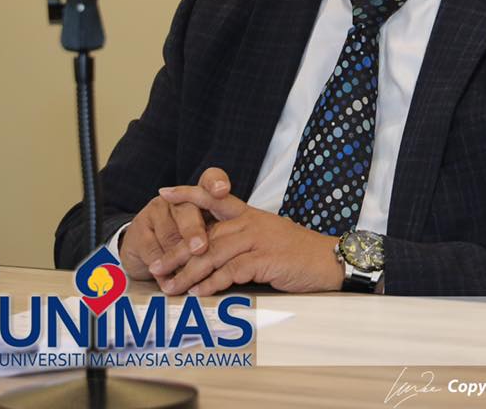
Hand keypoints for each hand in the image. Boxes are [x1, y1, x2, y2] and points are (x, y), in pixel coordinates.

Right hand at [118, 166, 228, 280]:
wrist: (148, 251)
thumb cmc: (190, 243)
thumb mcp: (211, 237)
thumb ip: (223, 236)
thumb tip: (234, 253)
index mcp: (201, 194)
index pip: (211, 178)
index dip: (216, 183)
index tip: (222, 190)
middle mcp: (179, 199)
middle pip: (188, 211)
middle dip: (194, 232)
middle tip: (200, 248)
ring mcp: (156, 211)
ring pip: (169, 236)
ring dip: (179, 259)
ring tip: (188, 276)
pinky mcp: (139, 228)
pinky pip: (152, 250)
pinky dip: (162, 269)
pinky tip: (168, 280)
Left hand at [155, 182, 341, 295]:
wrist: (329, 260)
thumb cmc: (297, 253)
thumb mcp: (267, 238)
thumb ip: (240, 242)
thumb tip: (211, 257)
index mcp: (250, 214)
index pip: (215, 198)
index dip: (189, 194)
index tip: (165, 193)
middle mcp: (251, 223)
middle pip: (205, 235)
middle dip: (176, 252)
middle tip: (156, 267)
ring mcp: (258, 239)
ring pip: (213, 254)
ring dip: (188, 274)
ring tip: (171, 287)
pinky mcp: (265, 258)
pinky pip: (231, 271)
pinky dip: (212, 284)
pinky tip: (199, 293)